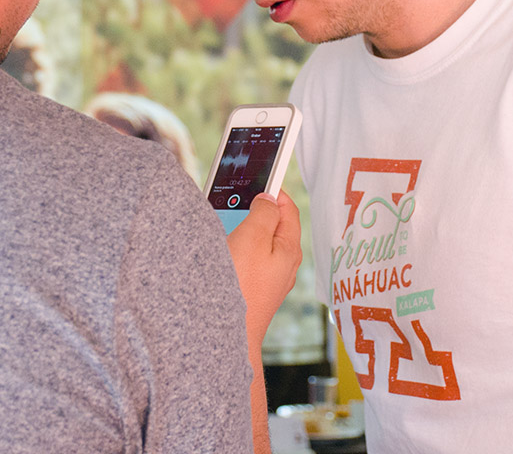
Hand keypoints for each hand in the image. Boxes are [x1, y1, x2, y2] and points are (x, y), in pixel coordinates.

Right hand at [226, 191, 302, 347]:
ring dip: (245, 230)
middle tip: (238, 197)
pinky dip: (238, 250)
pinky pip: (249, 262)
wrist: (226, 335)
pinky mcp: (254, 292)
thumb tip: (270, 199)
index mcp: (290, 249)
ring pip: (260, 245)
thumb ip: (265, 213)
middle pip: (274, 227)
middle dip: (257, 210)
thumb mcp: (254, 238)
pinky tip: (222, 252)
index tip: (259, 177)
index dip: (274, 190)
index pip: (288, 209)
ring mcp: (270, 281)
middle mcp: (284, 266)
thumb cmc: (242, 287)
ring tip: (226, 222)